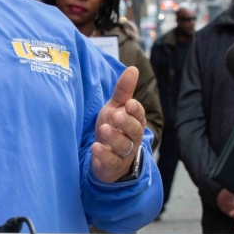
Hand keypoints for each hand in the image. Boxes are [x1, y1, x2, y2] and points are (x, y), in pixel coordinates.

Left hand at [91, 67, 145, 182]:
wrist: (106, 158)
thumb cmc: (113, 128)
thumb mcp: (115, 107)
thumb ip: (123, 90)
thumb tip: (133, 68)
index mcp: (134, 122)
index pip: (138, 115)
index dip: (135, 110)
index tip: (129, 103)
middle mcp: (132, 138)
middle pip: (134, 130)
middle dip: (126, 123)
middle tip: (116, 115)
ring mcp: (124, 153)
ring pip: (124, 146)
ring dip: (114, 137)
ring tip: (103, 129)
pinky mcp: (113, 165)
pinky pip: (111, 161)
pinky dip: (104, 154)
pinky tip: (95, 147)